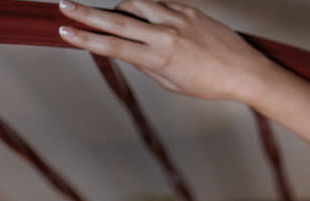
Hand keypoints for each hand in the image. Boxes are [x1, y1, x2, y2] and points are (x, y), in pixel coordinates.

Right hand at [57, 0, 275, 103]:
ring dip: (120, 7)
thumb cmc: (210, 84)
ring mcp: (177, 18)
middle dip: (87, 14)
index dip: (86, 40)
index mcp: (159, 59)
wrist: (245, 72)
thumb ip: (147, 66)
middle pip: (117, 21)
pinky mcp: (189, 9)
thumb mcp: (173, 84)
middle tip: (64, 6)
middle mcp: (165, 35)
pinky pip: (159, 3)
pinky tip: (148, 18)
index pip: (113, 47)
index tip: (64, 32)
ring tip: (113, 15)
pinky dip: (147, 8)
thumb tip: (127, 52)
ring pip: (136, 3)